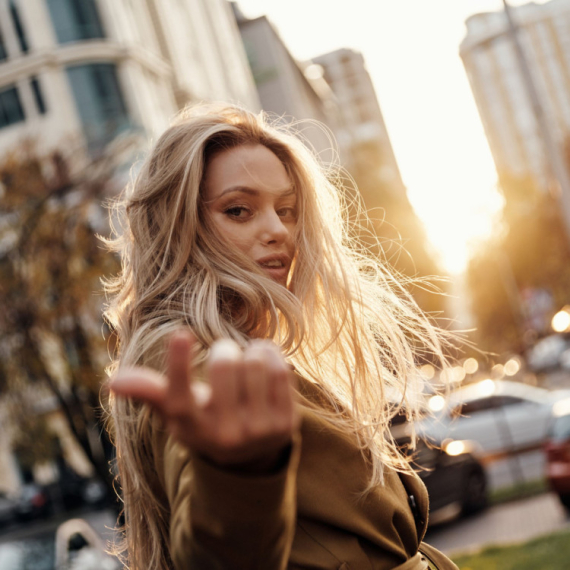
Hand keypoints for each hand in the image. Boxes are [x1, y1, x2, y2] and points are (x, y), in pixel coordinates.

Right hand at [110, 330, 298, 470]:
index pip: (179, 397)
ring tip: (246, 360)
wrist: (249, 457)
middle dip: (225, 349)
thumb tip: (112, 381)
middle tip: (224, 355)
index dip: (178, 365)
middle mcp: (223, 434)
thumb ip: (149, 391)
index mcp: (190, 428)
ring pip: (255, 362)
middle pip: (225, 363)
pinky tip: (265, 364)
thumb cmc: (205, 420)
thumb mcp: (176, 411)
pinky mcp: (286, 423)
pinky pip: (279, 369)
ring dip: (251, 351)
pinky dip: (271, 355)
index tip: (180, 334)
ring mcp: (258, 431)